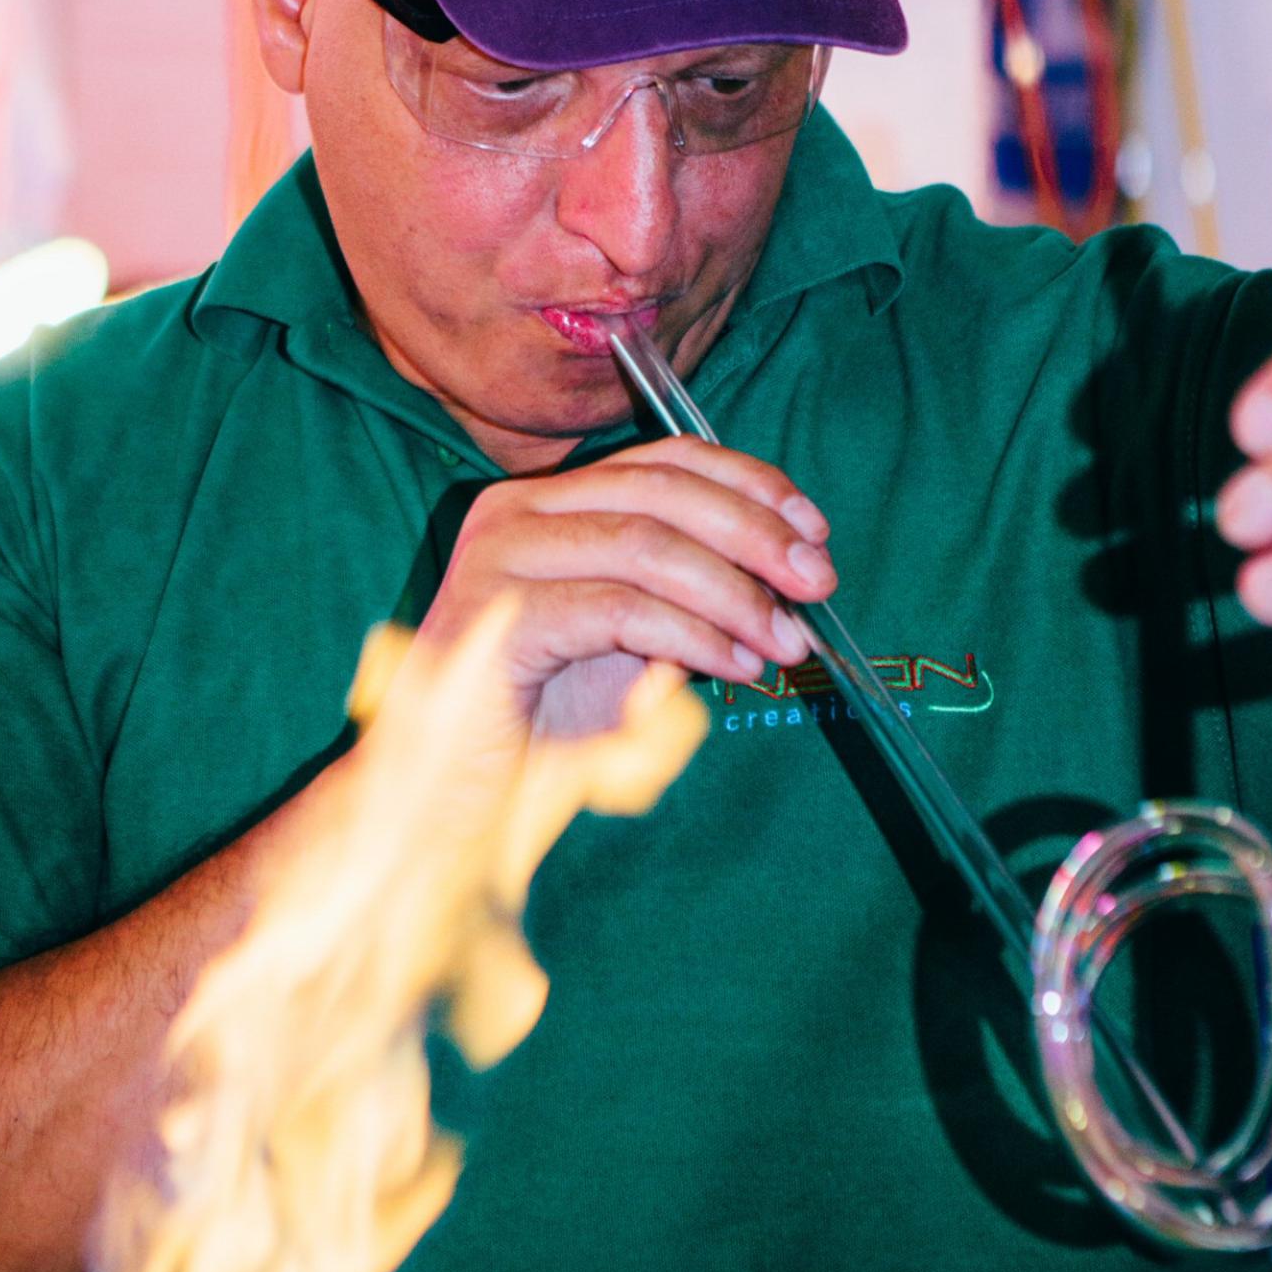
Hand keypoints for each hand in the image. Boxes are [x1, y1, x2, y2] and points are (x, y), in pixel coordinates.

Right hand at [417, 437, 833, 736]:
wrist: (452, 811)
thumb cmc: (542, 731)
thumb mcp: (634, 646)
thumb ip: (689, 597)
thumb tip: (786, 570)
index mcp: (543, 503)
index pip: (662, 461)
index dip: (750, 484)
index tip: (815, 530)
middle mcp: (513, 512)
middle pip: (660, 490)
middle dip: (756, 533)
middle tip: (819, 584)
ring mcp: (497, 560)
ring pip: (645, 544)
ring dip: (735, 593)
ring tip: (784, 642)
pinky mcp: (496, 619)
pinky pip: (620, 608)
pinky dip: (694, 634)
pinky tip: (735, 665)